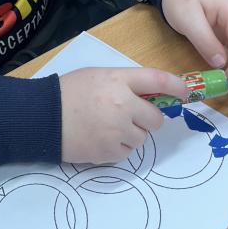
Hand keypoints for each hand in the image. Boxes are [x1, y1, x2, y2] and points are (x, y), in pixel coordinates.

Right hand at [60, 67, 189, 162]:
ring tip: (107, 127)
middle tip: (130, 116)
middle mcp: (123, 105)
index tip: (185, 93)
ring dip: (131, 134)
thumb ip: (125, 83)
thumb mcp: (97, 76)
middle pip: (156, 118)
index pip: (158, 80)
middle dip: (147, 119)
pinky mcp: (109, 152)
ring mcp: (117, 130)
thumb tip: (151, 95)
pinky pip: (128, 152)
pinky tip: (100, 138)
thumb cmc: (69, 92)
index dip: (177, 86)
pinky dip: (118, 148)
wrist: (41, 117)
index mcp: (118, 80)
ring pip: (142, 138)